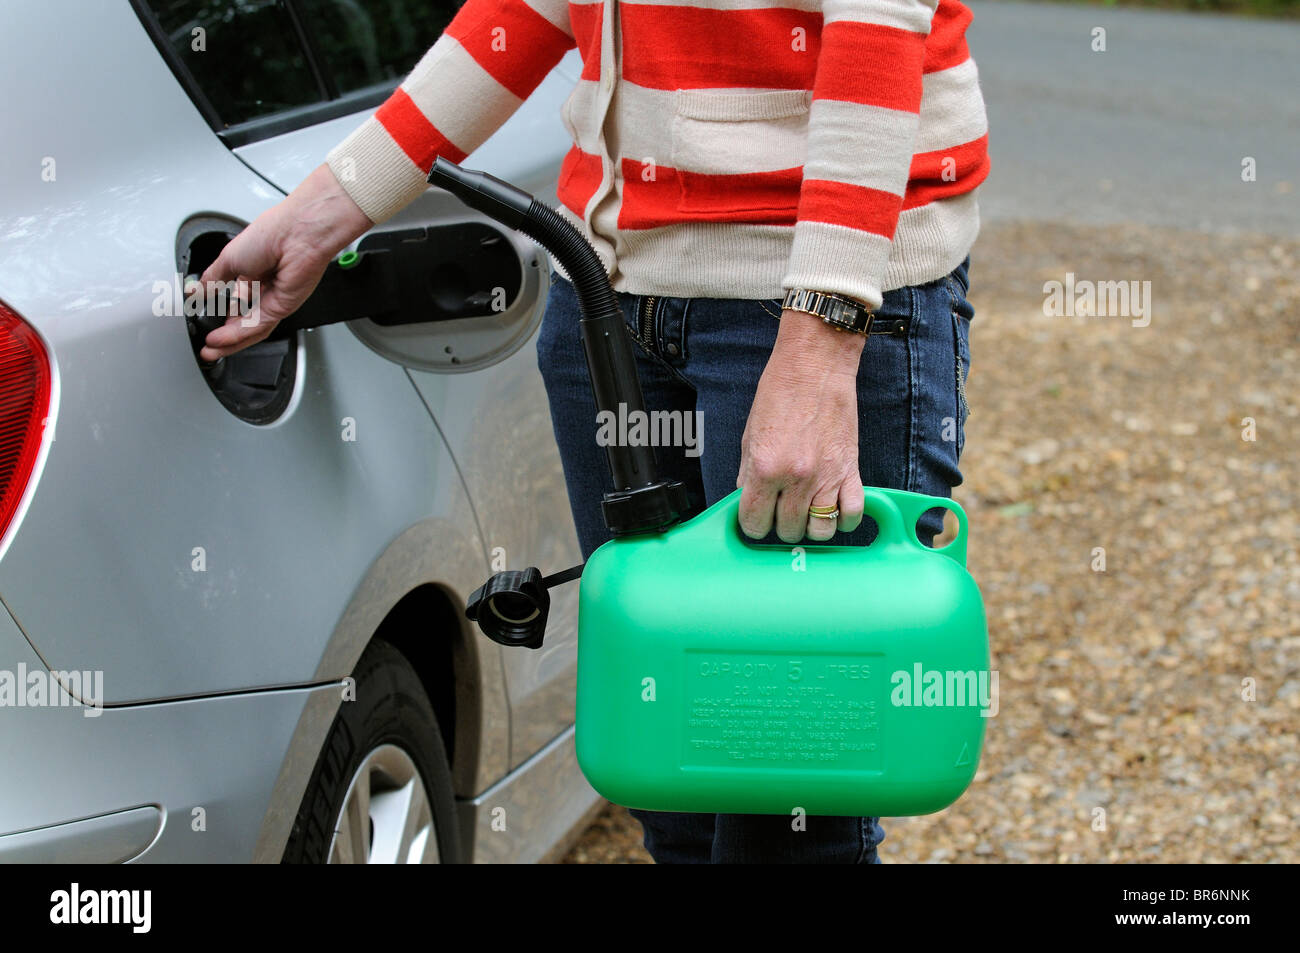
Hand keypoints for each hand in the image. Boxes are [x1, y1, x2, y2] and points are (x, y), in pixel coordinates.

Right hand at [197, 164, 371, 360]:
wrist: (298, 234)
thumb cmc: (271, 234)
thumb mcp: (229, 258)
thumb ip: (213, 279)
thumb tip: (197, 291)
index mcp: (251, 272)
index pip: (233, 302)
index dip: (218, 316)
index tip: (202, 326)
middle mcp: (263, 288)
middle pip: (242, 321)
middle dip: (223, 337)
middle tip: (206, 347)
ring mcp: (274, 299)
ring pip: (250, 328)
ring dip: (229, 341)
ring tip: (211, 349)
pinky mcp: (283, 307)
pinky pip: (258, 325)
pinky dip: (238, 334)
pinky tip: (222, 339)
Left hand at [736, 310, 866, 542]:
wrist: (816, 366)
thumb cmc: (780, 392)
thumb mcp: (750, 433)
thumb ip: (748, 472)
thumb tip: (749, 500)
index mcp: (764, 468)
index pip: (754, 522)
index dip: (753, 524)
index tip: (756, 518)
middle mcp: (796, 479)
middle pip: (788, 530)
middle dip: (780, 525)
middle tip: (780, 509)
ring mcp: (827, 477)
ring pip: (819, 531)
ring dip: (810, 526)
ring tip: (806, 511)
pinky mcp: (851, 471)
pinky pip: (852, 514)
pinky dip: (843, 519)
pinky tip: (833, 509)